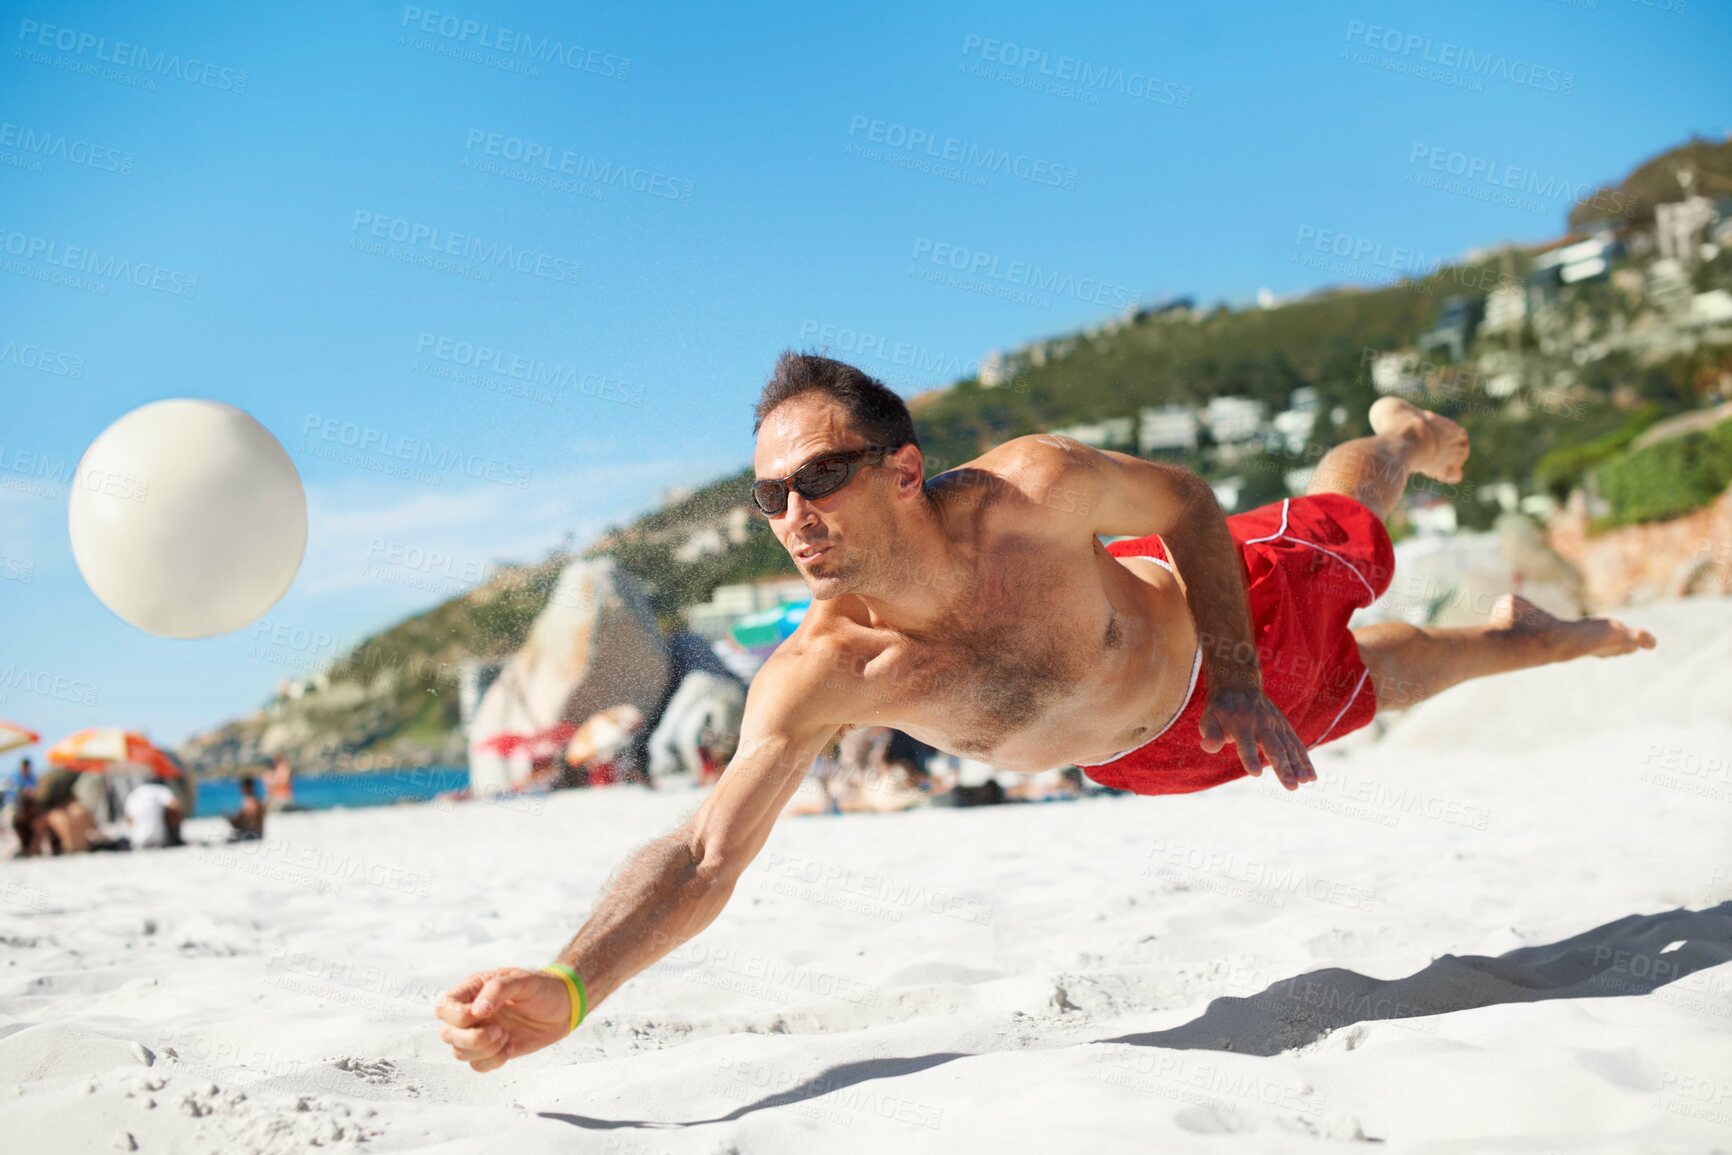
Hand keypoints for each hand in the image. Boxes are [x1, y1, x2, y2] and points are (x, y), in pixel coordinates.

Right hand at [434, 966, 572, 1071]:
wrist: (563, 1006)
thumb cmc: (541, 987)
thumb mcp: (522, 980)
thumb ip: (497, 990)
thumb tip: (477, 1011)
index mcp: (472, 991)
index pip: (444, 1007)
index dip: (457, 1016)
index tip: (483, 1014)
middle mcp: (471, 1014)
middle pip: (447, 1034)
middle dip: (471, 1038)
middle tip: (499, 1030)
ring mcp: (480, 1033)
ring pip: (459, 1053)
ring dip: (483, 1050)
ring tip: (505, 1036)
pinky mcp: (492, 1051)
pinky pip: (477, 1066)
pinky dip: (492, 1061)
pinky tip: (510, 1048)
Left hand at [1198, 685, 1314, 789]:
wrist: (1239, 684)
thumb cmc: (1221, 709)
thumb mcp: (1209, 718)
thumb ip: (1211, 734)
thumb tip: (1208, 746)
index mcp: (1241, 723)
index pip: (1246, 743)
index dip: (1250, 758)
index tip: (1256, 774)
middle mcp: (1262, 723)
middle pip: (1274, 748)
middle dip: (1283, 767)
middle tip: (1291, 787)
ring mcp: (1276, 725)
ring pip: (1289, 747)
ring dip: (1298, 766)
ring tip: (1304, 782)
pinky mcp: (1284, 727)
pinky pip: (1296, 745)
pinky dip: (1305, 760)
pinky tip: (1311, 777)